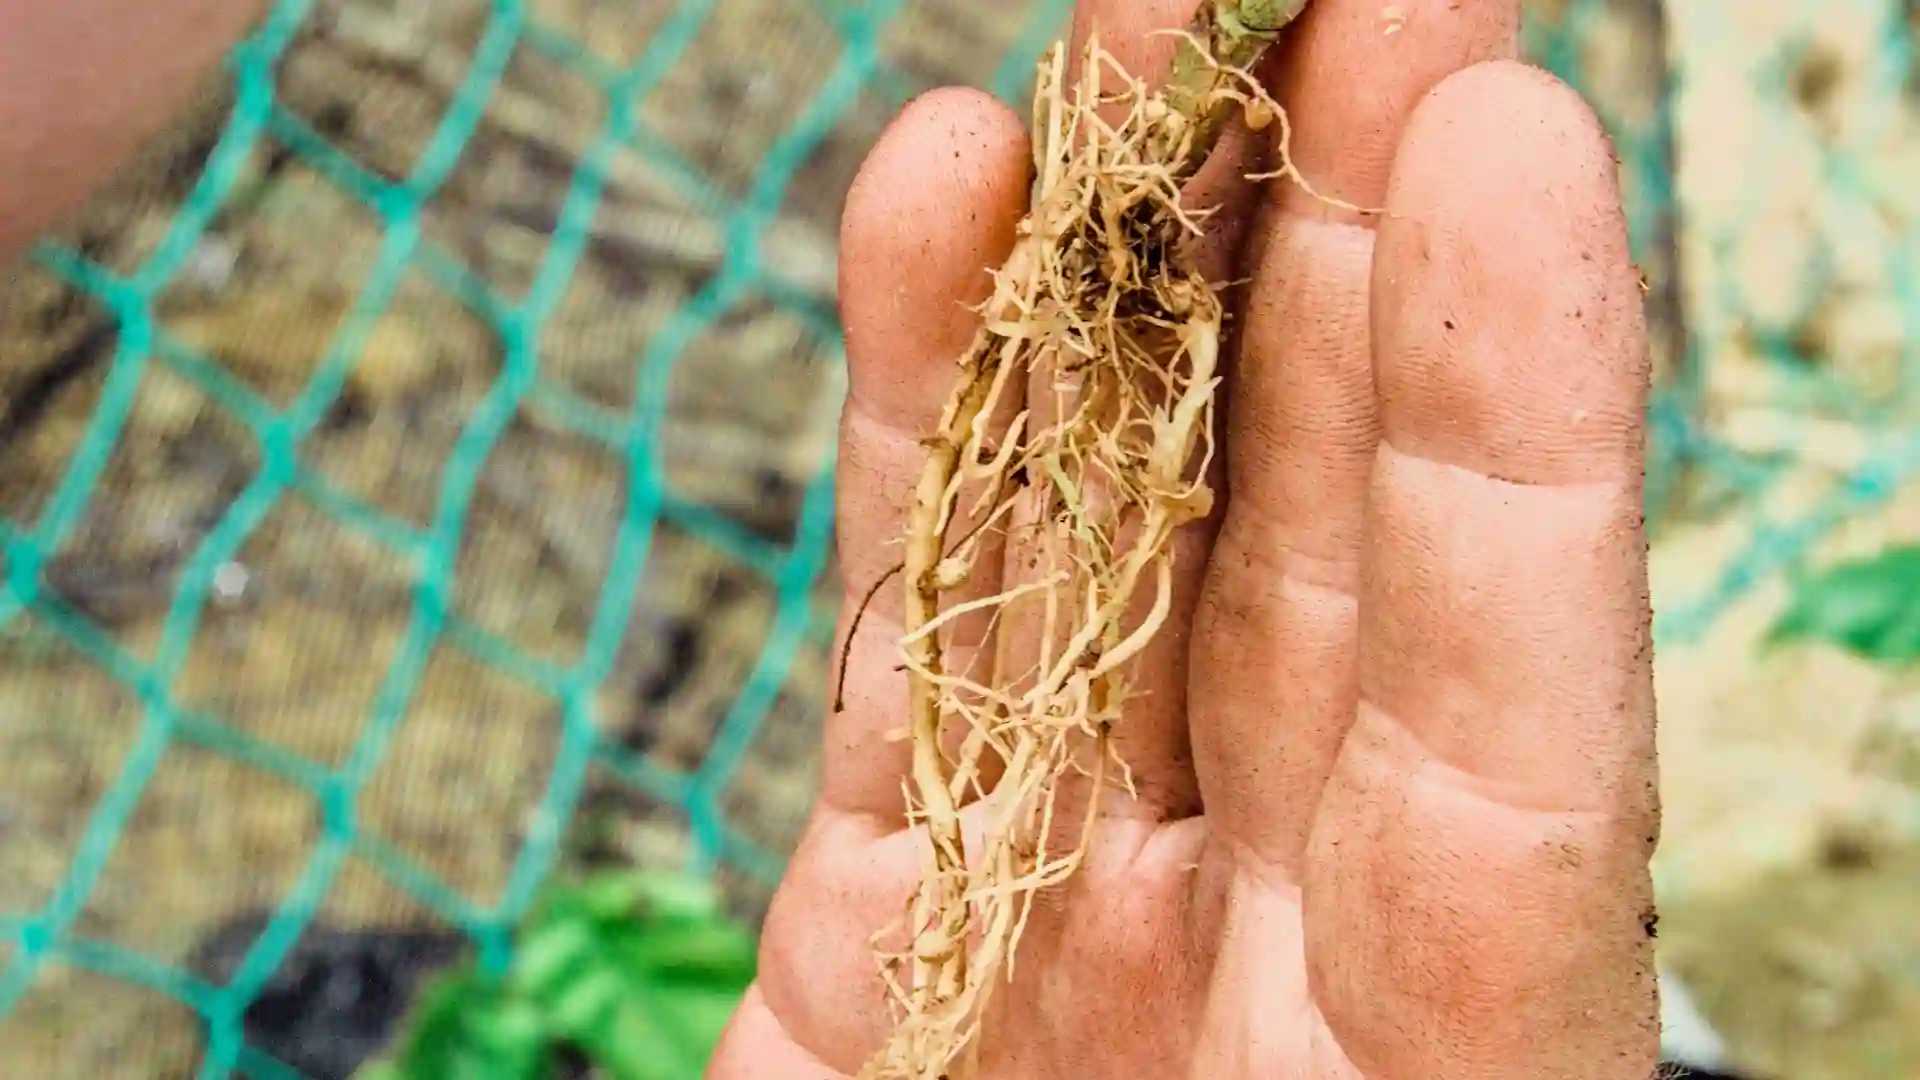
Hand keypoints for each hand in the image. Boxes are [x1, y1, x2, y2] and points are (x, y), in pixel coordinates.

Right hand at [713, 0, 1657, 1074]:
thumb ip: (1411, 1034)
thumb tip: (1458, 761)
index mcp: (1438, 1053)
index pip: (1505, 721)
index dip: (1507, 428)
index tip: (1494, 139)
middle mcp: (1270, 940)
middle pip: (1317, 542)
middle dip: (1329, 246)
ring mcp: (1066, 891)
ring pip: (1102, 526)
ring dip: (1116, 269)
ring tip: (1135, 27)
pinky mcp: (888, 900)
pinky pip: (913, 629)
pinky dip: (924, 422)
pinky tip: (947, 211)